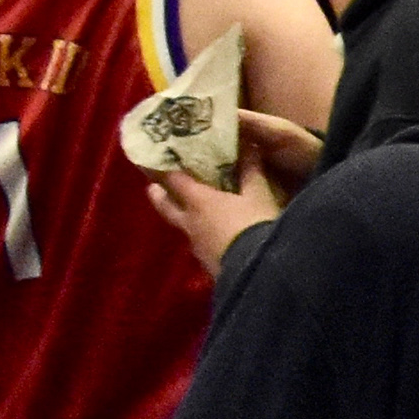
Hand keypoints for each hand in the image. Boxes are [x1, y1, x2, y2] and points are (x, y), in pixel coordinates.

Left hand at [144, 106, 321, 270]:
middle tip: (156, 185)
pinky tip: (219, 240)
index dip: (162, 165)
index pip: (171, 178)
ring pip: (183, 227)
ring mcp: (197, 246)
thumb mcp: (260, 195)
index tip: (154, 156)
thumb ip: (251, 171)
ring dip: (185, 218)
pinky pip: (202, 246)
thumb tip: (248, 144)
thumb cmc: (256, 225)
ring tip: (197, 213)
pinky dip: (206, 238)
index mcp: (198, 200)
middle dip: (159, 193)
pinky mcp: (209, 266)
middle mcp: (189, 222)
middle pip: (164, 204)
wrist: (263, 274)